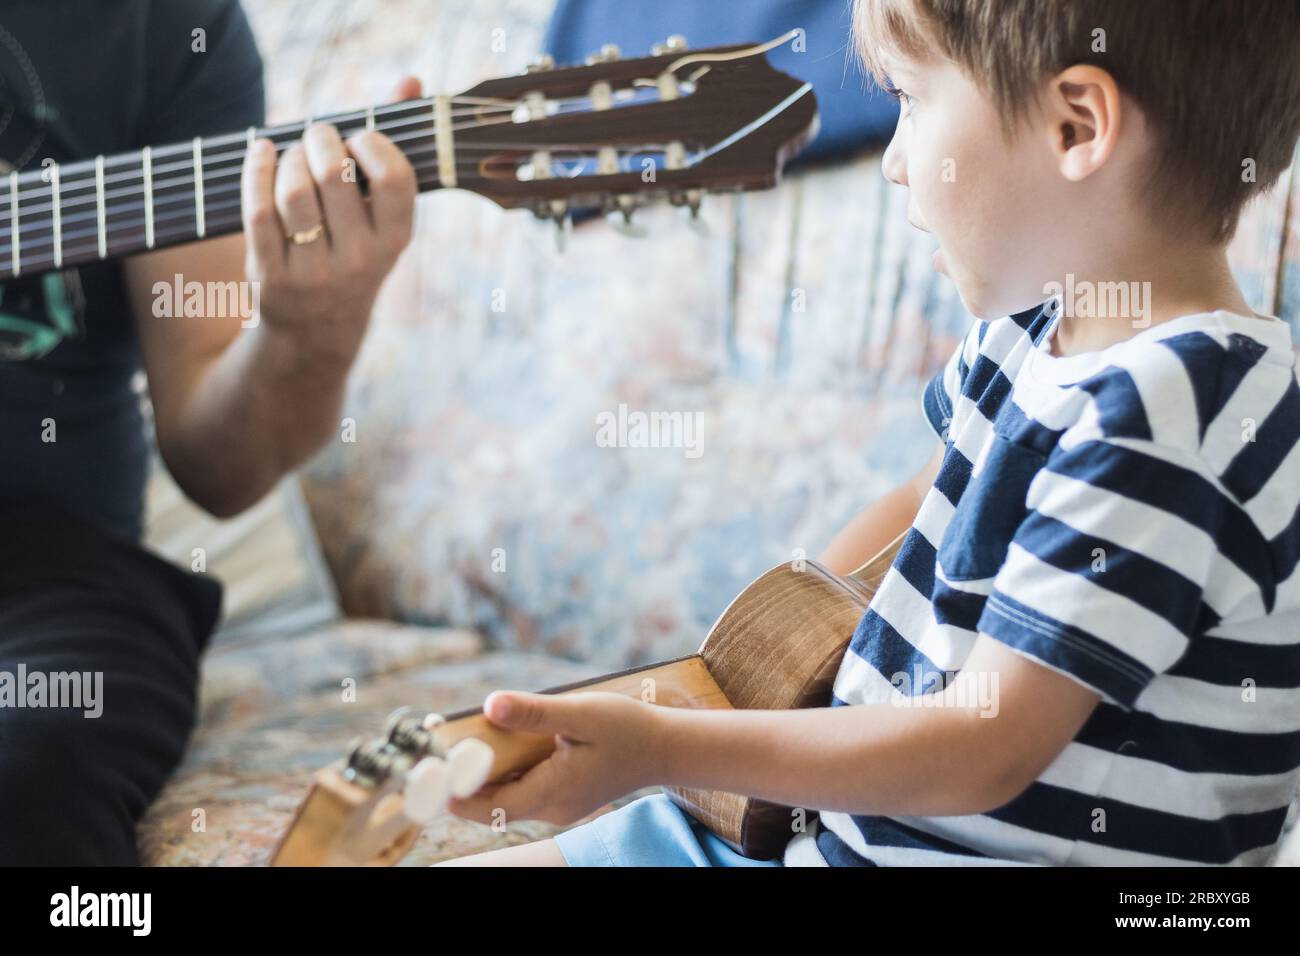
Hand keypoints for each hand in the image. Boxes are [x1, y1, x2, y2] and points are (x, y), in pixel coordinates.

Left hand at [239, 77, 421, 367]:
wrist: (317, 330)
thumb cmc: (354, 251)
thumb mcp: (382, 216)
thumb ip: (395, 146)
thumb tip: (411, 80)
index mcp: (395, 241)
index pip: (394, 179)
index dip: (373, 144)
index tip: (360, 138)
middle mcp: (360, 260)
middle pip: (335, 174)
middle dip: (321, 139)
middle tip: (319, 137)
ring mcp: (314, 271)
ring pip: (294, 189)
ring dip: (289, 156)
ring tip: (292, 154)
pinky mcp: (272, 275)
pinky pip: (258, 209)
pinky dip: (256, 169)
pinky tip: (261, 152)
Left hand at [447, 691, 667, 826]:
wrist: (667, 747)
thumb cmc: (629, 729)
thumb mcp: (581, 713)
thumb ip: (535, 712)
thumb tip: (491, 705)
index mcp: (553, 792)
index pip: (488, 806)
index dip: (455, 791)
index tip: (430, 767)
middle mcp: (551, 807)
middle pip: (492, 802)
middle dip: (464, 778)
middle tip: (438, 745)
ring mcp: (558, 804)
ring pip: (506, 795)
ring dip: (484, 772)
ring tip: (462, 739)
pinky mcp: (563, 794)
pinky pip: (523, 787)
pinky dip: (506, 768)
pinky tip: (500, 742)